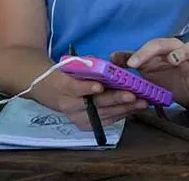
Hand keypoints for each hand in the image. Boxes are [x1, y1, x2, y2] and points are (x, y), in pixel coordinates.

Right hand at [33, 69, 147, 129]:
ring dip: (123, 109)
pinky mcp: (84, 125)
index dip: (87, 88)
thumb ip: (86, 64)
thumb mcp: (70, 65)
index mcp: (62, 86)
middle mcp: (68, 105)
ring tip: (141, 103)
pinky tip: (134, 109)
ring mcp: (76, 117)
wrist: (47, 90)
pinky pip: (105, 121)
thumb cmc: (64, 73)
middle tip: (132, 95)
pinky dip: (120, 115)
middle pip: (93, 104)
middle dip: (114, 100)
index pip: (74, 88)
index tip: (100, 86)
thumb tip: (101, 63)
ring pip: (102, 115)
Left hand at [110, 38, 188, 106]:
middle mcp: (185, 55)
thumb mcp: (147, 68)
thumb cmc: (165, 74)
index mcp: (167, 51)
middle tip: (171, 60)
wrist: (185, 89)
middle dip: (180, 52)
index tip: (131, 65)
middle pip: (186, 47)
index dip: (144, 53)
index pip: (157, 45)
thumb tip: (111, 57)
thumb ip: (131, 60)